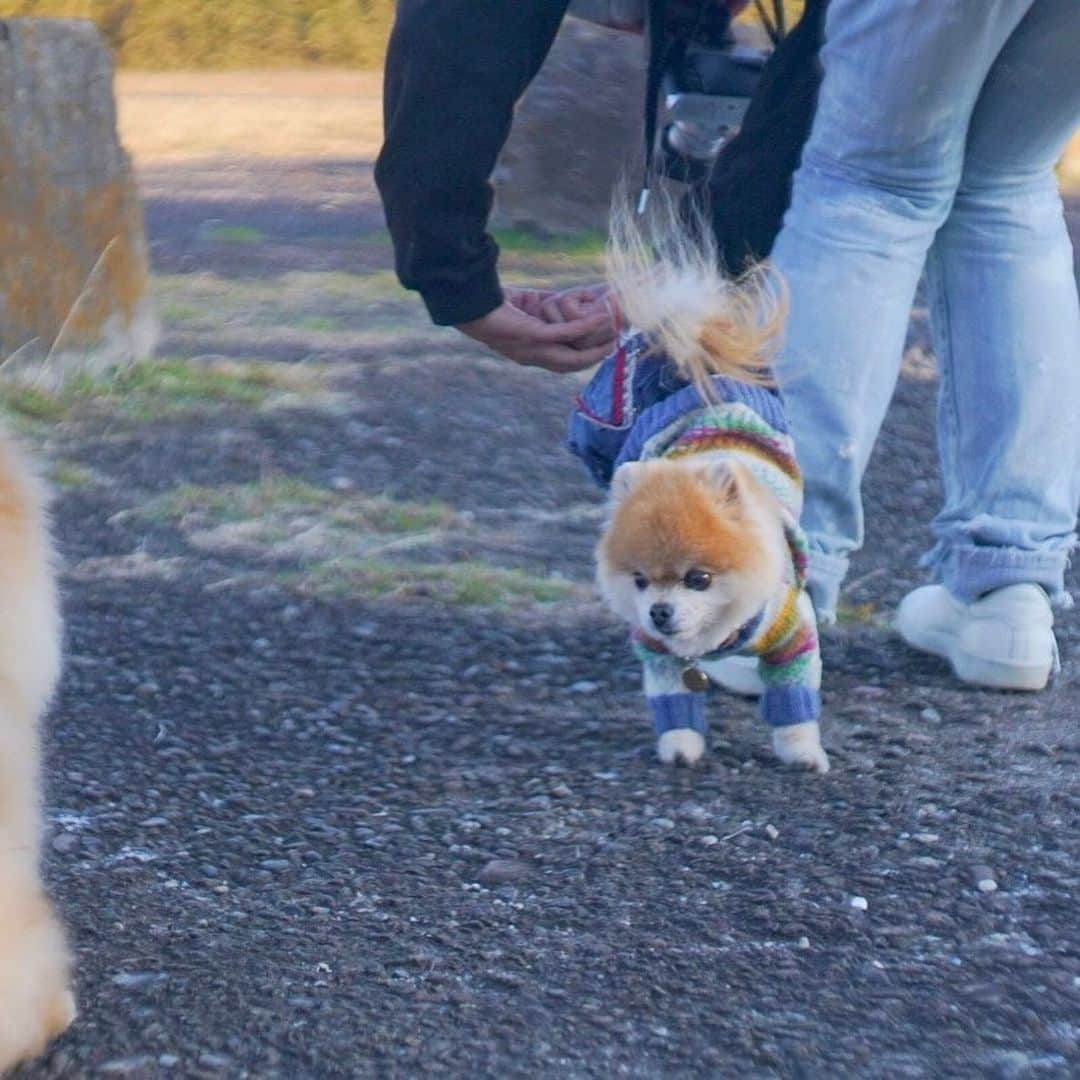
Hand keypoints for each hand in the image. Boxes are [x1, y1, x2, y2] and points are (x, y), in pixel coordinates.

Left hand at [458, 289, 615, 372]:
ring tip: (612, 335)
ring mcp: (533, 349)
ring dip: (595, 347)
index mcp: (530, 354)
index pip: (562, 364)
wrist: (472, 305)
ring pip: (573, 356)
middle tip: (613, 345)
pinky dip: (585, 327)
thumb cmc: (494, 304)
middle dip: (594, 357)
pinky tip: (599, 318)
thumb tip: (561, 301)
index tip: (602, 348)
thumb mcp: (526, 309)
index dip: (583, 359)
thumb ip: (544, 309)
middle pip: (571, 366)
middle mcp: (533, 357)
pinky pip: (566, 334)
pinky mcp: (533, 335)